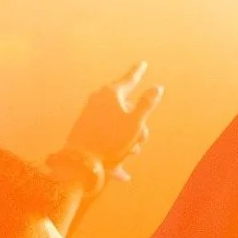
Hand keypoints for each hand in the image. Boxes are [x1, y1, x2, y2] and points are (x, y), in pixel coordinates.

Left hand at [62, 63, 164, 183]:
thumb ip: (147, 104)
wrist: (80, 162)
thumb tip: (158, 87)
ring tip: (125, 156)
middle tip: (137, 143)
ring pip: (118, 125)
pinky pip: (107, 138)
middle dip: (137, 128)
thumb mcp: (134, 123)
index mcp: (111, 94)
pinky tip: (121, 174)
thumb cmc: (110, 141)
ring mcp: (90, 113)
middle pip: (127, 109)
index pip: (130, 79)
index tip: (142, 63)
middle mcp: (99, 100)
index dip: (138, 71)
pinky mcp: (85, 128)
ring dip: (127, 142)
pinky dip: (116, 152)